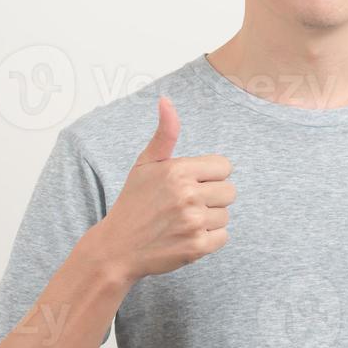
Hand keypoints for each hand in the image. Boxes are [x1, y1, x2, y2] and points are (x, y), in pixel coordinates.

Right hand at [80, 95, 234, 286]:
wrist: (117, 248)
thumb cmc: (134, 203)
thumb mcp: (145, 165)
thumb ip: (164, 134)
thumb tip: (166, 100)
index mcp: (179, 170)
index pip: (225, 167)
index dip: (210, 176)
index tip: (192, 184)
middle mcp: (188, 194)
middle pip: (230, 191)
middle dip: (212, 198)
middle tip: (186, 205)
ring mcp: (193, 222)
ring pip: (226, 215)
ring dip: (209, 220)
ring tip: (183, 221)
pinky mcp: (197, 247)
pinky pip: (223, 237)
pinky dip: (209, 239)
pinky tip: (186, 236)